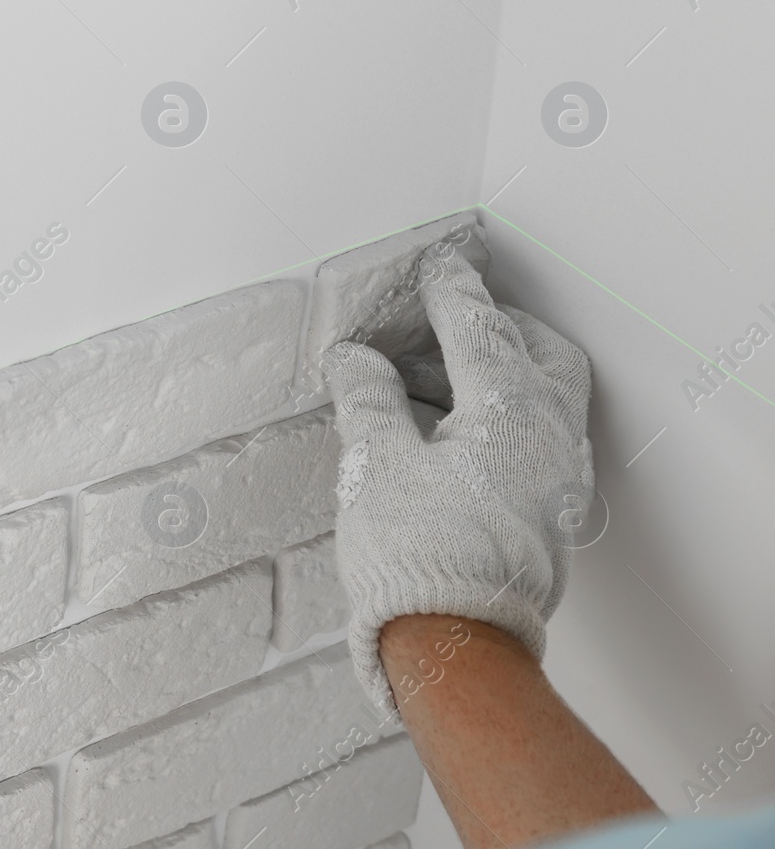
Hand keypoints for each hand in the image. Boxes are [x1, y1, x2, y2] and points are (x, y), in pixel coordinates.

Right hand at [323, 246, 594, 713]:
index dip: (451, 293)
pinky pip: (538, 435)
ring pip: (543, 395)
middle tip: (452, 314)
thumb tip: (356, 360)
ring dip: (497, 370)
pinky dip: (502, 412)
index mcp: (509, 412)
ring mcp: (558, 477)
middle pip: (539, 354)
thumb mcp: (375, 464)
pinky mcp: (549, 511)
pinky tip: (454, 429)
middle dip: (498, 325)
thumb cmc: (421, 558)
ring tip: (435, 373)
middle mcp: (550, 437)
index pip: (479, 330)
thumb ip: (368, 400)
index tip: (439, 267)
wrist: (456, 646)